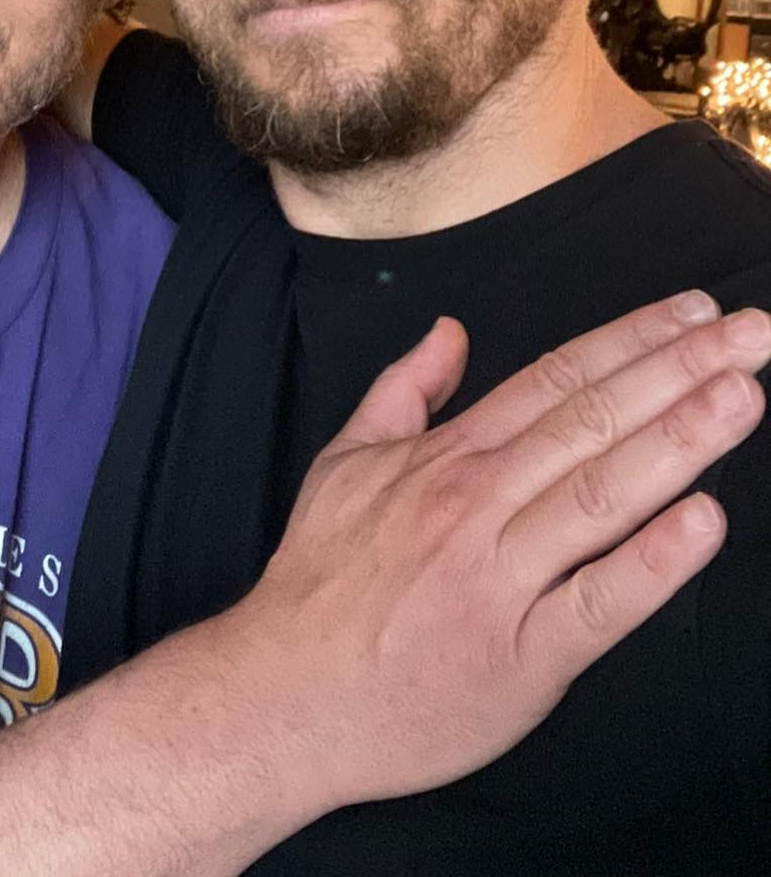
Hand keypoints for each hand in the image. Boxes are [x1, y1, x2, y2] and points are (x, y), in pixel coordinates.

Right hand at [238, 293, 768, 823]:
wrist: (285, 695)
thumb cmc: (319, 580)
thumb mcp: (344, 461)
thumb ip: (404, 390)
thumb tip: (451, 331)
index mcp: (444, 458)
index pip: (554, 380)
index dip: (629, 341)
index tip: (693, 313)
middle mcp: (477, 505)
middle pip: (591, 422)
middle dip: (677, 372)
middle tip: (752, 335)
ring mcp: (501, 578)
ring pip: (602, 495)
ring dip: (679, 441)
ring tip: (742, 395)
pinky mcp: (523, 658)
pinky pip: (598, 604)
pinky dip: (652, 561)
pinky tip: (704, 523)